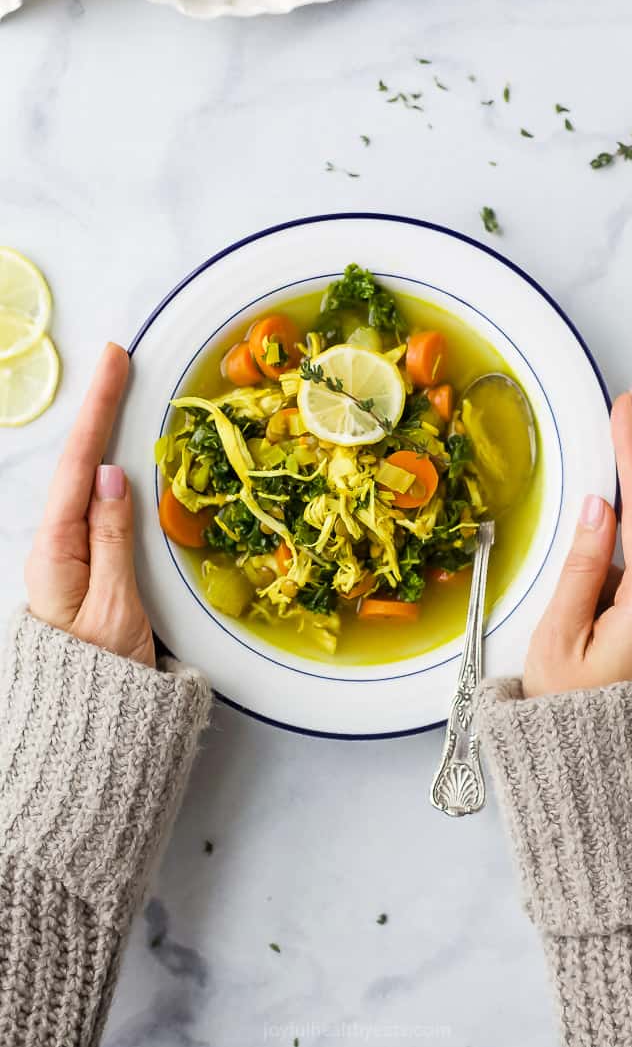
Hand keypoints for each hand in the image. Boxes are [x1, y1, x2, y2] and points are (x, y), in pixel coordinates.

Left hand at [25, 343, 154, 667]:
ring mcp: (64, 557)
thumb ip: (111, 539)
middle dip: (96, 410)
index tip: (114, 363)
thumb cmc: (102, 679)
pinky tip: (115, 459)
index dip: (98, 410)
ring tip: (118, 394)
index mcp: (57, 551)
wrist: (84, 730)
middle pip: (76, 464)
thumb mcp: (114, 609)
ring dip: (99, 436)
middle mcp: (53, 547)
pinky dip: (104, 472)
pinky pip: (92, 507)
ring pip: (83, 483)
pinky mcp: (79, 568)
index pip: (80, 465)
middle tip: (117, 362)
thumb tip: (110, 474)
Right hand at [524, 390, 631, 696]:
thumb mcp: (558, 637)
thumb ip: (581, 568)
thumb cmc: (568, 714)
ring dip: (616, 534)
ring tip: (579, 586)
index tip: (626, 413)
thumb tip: (598, 509)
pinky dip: (618, 563)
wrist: (596, 770)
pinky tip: (591, 594)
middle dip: (631, 477)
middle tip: (616, 426)